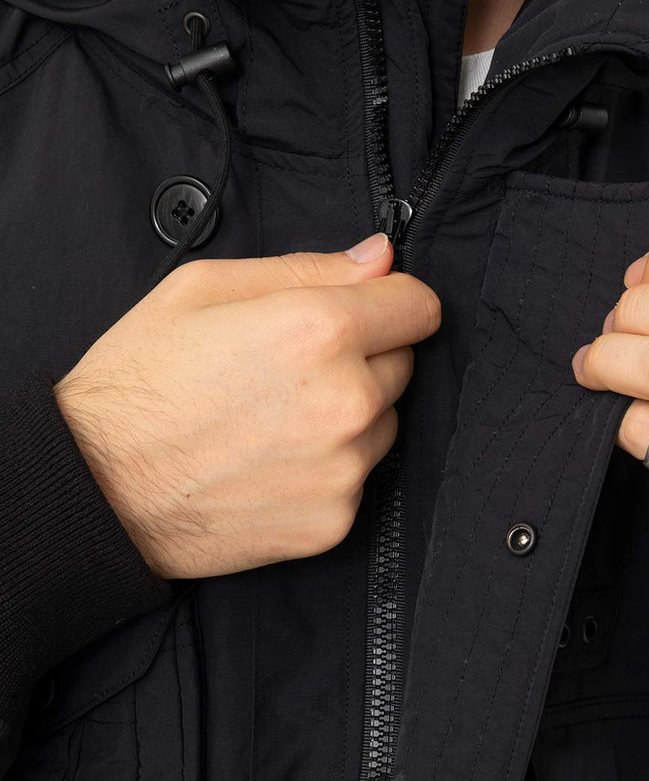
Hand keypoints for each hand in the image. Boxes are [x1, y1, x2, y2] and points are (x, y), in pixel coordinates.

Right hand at [54, 233, 440, 578]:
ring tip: (275, 420)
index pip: (419, 307)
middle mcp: (347, 403)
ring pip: (384, 426)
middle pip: (402, 366)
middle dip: (363, 360)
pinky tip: (272, 464)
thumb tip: (380, 258)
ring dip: (350, 418)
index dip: (392, 303)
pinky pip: (359, 480)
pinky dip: (328, 471)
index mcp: (320, 331)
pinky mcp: (335, 522)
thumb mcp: (206, 290)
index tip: (367, 311)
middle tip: (290, 371)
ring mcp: (344, 470)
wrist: (97, 488)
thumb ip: (307, 268)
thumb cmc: (140, 382)